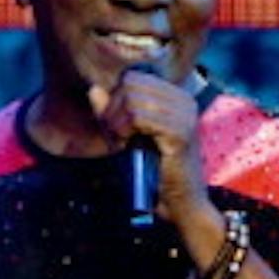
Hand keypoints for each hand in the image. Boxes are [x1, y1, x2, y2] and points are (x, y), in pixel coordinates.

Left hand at [88, 68, 209, 226]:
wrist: (178, 201)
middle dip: (113, 110)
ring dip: (117, 122)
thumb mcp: (124, 135)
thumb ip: (109, 112)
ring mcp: (185, 114)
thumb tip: (93, 88)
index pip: (133, 77)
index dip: (114, 99)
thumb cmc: (152, 169)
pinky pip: (140, 117)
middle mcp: (184, 99)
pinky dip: (126, 130)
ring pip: (133, 99)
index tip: (115, 125)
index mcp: (175, 95)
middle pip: (131, 84)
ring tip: (122, 141)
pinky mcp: (181, 132)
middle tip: (116, 134)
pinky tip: (128, 144)